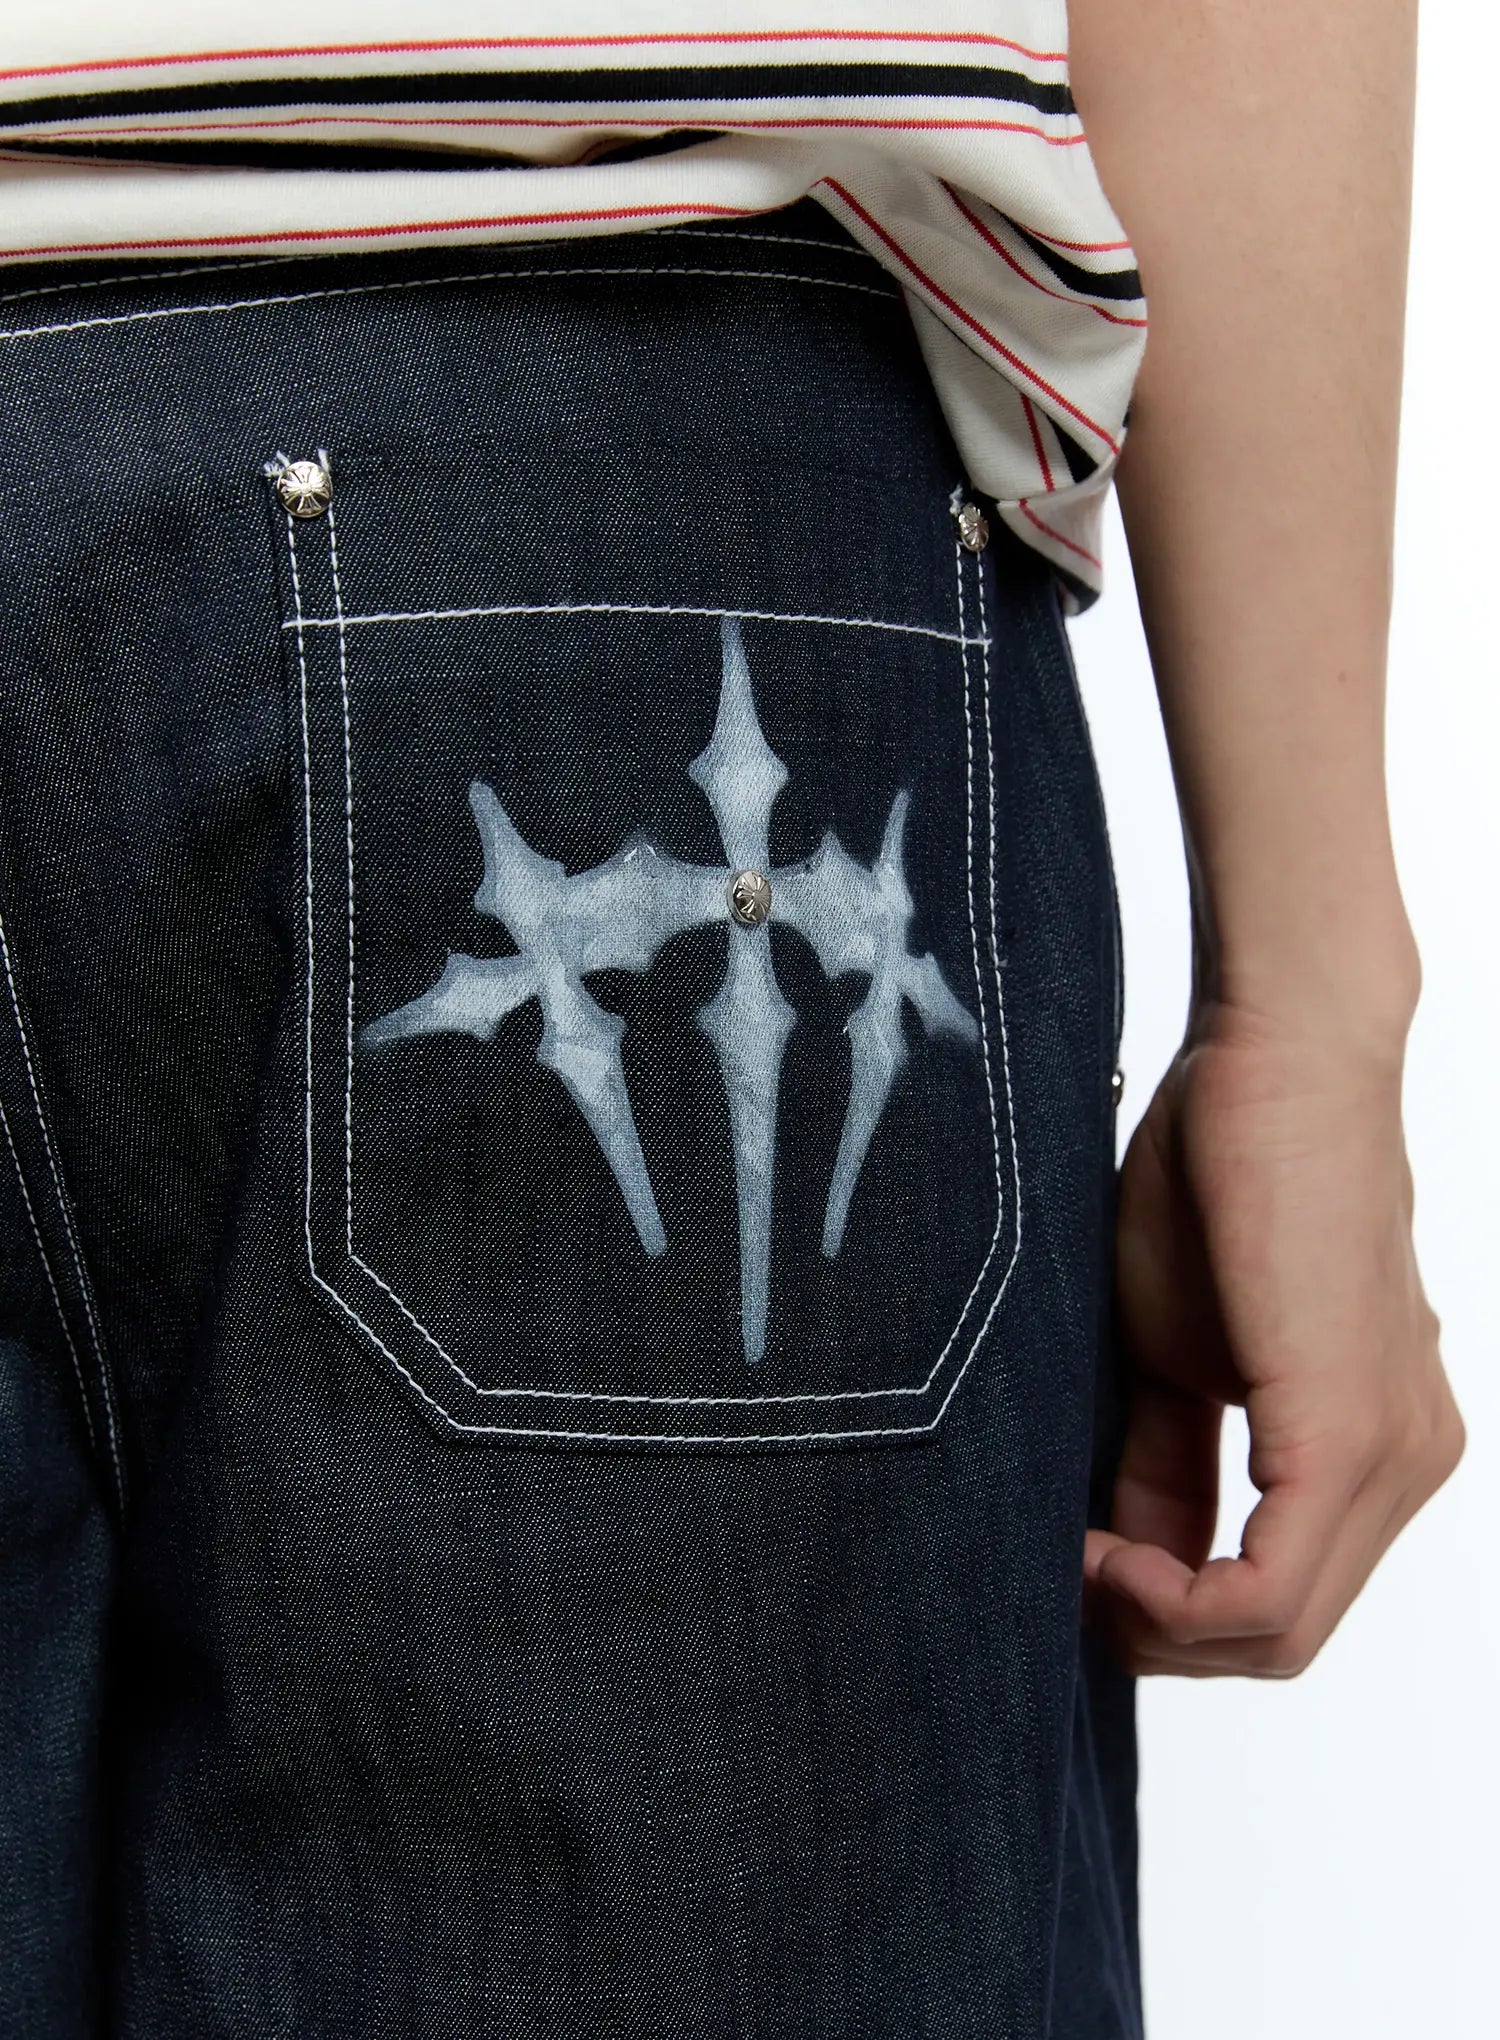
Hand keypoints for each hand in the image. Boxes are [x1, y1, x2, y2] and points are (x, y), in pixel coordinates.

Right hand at [1086, 997, 1462, 1676]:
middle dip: (1154, 1635)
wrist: (1276, 1061)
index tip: (1067, 1559)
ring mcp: (1395, 1456)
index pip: (1278, 1601)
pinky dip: (1170, 1598)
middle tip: (1062, 1574)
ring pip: (1280, 1635)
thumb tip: (1125, 1564)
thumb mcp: (1172, 1353)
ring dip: (1155, 1621)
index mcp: (1373, 1447)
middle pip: (1282, 1642)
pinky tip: (1102, 1552)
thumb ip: (1166, 1465)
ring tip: (1075, 1556)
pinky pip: (1268, 1593)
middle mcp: (1408, 1465)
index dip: (1159, 1613)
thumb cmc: (1220, 1177)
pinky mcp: (1352, 1435)